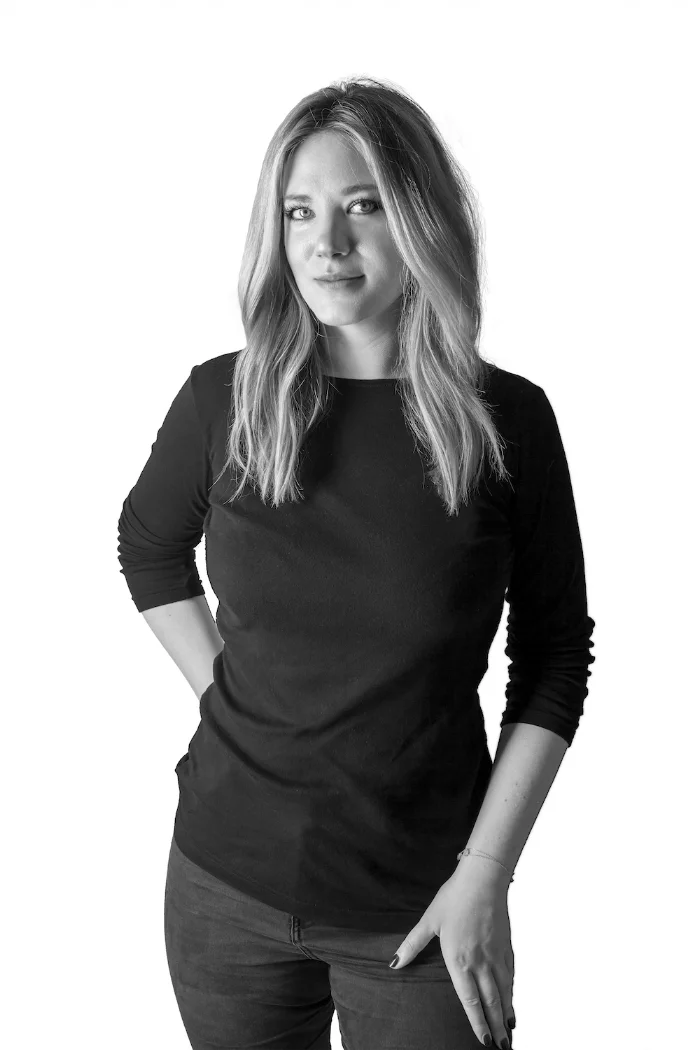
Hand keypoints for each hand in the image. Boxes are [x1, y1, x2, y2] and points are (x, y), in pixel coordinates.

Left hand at [389, 868, 515, 1047]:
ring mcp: (496, 955)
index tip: (482, 1041)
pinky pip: (511, 976)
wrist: (483, 878)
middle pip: (491, 1002)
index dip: (477, 1022)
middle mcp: (480, 962)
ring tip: (509, 1033)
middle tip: (501, 1048)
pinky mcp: (506, 946)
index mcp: (459, 959)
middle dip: (496, 1027)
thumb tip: (393, 963)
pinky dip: (512, 993)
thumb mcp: (429, 921)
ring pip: (504, 992)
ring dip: (506, 1014)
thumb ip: (412, 945)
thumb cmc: (454, 898)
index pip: (470, 1000)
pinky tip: (512, 1002)